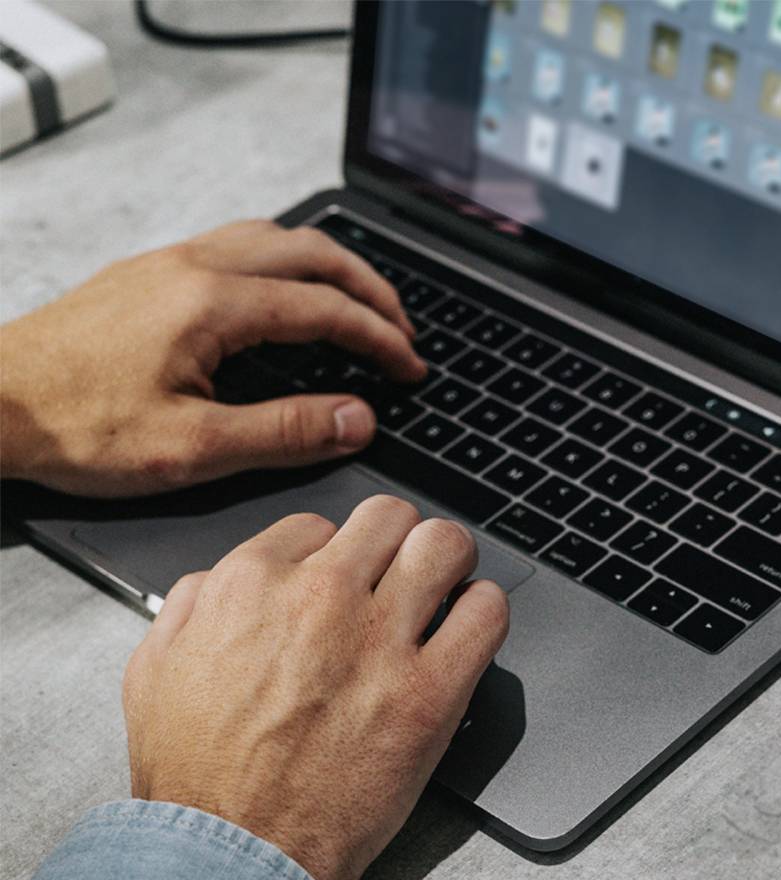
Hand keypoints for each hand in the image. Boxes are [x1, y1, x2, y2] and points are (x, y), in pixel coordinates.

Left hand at [0, 220, 423, 496]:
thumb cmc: (75, 426)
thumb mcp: (192, 448)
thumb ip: (284, 431)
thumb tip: (356, 419)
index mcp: (212, 304)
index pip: (326, 307)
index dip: (380, 337)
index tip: (411, 366)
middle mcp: (193, 267)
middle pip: (310, 251)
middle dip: (369, 289)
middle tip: (403, 329)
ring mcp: (167, 263)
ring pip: (272, 236)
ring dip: (328, 265)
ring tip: (358, 301)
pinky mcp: (147, 275)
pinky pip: (236, 244)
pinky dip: (285, 261)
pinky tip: (284, 293)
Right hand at [121, 496, 508, 879]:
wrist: (233, 856)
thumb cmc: (195, 775)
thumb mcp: (155, 670)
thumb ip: (192, 606)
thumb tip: (223, 579)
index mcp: (252, 583)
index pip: (320, 524)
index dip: (334, 553)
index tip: (345, 582)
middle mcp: (321, 597)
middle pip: (389, 517)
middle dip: (395, 542)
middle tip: (401, 574)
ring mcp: (381, 641)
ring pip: (445, 546)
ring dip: (448, 562)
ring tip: (444, 591)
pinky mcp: (431, 692)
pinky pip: (487, 612)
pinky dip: (485, 612)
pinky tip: (468, 630)